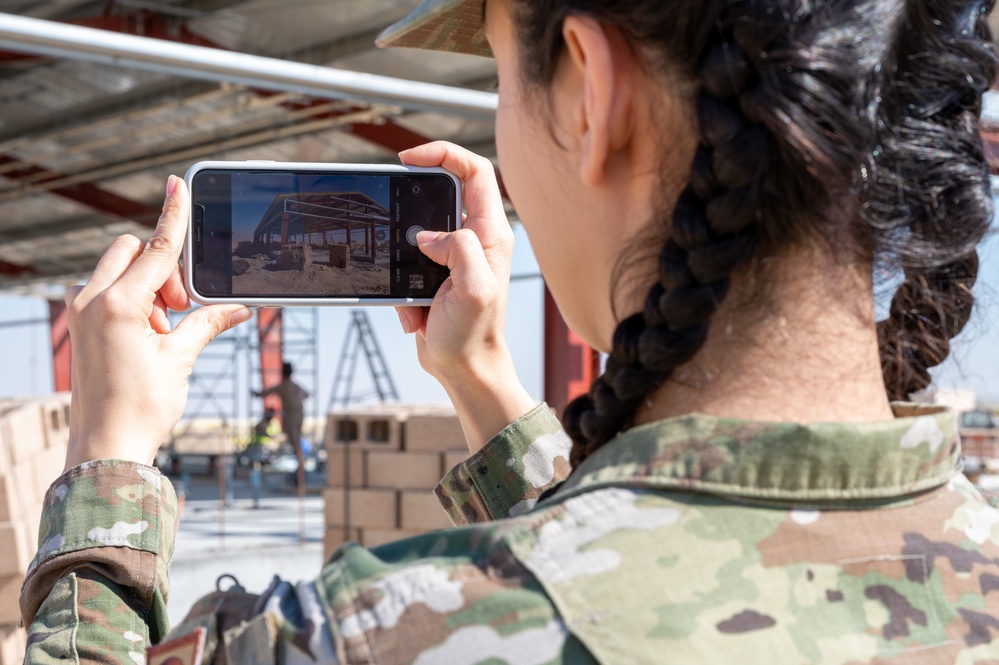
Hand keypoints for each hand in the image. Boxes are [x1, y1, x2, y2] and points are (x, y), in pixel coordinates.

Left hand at [63, 176, 252, 469]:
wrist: (107, 446)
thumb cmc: (141, 407)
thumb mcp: (181, 359)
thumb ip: (207, 322)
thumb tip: (240, 308)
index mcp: (118, 305)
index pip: (156, 249)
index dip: (172, 215)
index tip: (177, 183)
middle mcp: (92, 301)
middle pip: (131, 251)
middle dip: (162, 269)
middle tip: (178, 309)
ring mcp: (81, 312)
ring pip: (118, 269)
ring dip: (147, 287)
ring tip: (162, 331)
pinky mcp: (81, 324)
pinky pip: (107, 290)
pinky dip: (132, 300)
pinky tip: (147, 335)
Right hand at [396, 142, 534, 450]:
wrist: (464, 369)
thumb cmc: (475, 335)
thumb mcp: (473, 290)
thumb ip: (459, 251)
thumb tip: (428, 236)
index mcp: (490, 234)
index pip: (474, 171)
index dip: (443, 154)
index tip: (409, 159)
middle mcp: (474, 239)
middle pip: (441, 194)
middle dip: (411, 213)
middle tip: (396, 228)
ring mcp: (453, 255)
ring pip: (416, 230)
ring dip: (403, 259)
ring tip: (415, 296)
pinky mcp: (433, 274)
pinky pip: (406, 263)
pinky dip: (401, 286)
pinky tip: (415, 313)